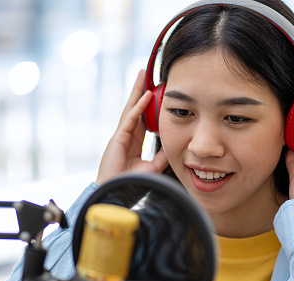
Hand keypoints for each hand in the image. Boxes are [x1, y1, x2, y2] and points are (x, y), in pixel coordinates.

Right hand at [96, 70, 168, 184]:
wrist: (119, 194)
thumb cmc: (132, 184)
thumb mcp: (153, 166)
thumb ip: (162, 155)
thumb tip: (175, 144)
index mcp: (133, 142)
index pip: (141, 118)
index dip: (147, 105)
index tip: (154, 92)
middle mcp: (126, 136)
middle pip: (134, 108)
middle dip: (139, 91)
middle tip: (145, 74)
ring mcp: (121, 136)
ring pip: (131, 108)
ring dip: (138, 91)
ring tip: (143, 75)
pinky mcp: (118, 138)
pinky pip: (130, 119)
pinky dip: (139, 106)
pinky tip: (147, 95)